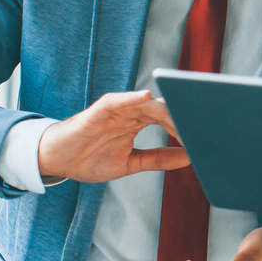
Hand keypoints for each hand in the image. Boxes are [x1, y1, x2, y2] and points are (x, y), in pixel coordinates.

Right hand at [36, 90, 186, 181]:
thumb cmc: (89, 159)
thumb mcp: (130, 164)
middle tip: (201, 128)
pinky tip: (146, 96)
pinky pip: (116, 100)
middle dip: (181, 117)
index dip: (186, 127)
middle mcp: (129, 113)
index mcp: (138, 123)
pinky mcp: (98, 111)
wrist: (56, 162)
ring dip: (165, 109)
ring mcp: (115, 111)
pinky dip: (131, 97)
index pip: (169, 120)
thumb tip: (188, 158)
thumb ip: (158, 159)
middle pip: (162, 109)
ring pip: (145, 103)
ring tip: (183, 116)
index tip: (205, 137)